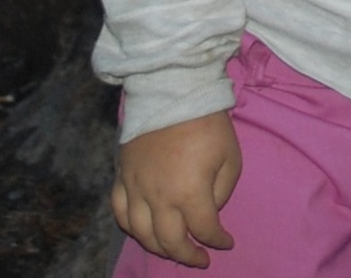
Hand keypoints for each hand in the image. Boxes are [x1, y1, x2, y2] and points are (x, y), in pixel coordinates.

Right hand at [111, 110, 241, 267]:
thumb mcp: (231, 157)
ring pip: (141, 233)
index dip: (218, 241)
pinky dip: (130, 227)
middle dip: (187, 255)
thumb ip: (221, 192)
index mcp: (189, 192)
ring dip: (157, 248)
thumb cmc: (207, 123)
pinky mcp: (122, 176)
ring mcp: (136, 187)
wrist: (172, 91)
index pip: (204, 230)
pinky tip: (143, 229)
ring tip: (172, 249)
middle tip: (200, 259)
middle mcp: (159, 196)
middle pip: (169, 241)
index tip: (227, 242)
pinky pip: (119, 211)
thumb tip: (209, 210)